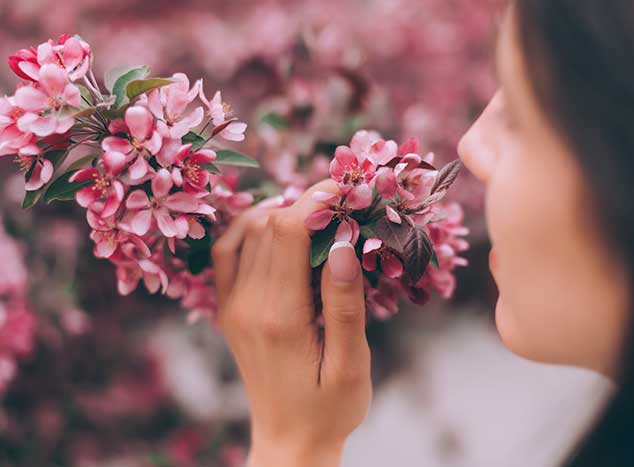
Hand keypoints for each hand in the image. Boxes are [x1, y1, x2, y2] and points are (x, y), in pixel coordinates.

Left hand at [213, 179, 371, 466]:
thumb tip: (343, 245)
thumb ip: (345, 305)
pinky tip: (271, 221)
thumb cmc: (330, 407)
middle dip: (307, 201)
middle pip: (270, 226)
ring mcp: (233, 307)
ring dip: (282, 211)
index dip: (318, 199)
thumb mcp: (351, 364)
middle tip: (342, 197)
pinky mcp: (229, 310)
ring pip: (248, 233)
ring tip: (318, 210)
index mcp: (281, 317)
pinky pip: (227, 253)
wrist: (289, 441)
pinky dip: (246, 228)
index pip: (291, 232)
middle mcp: (248, 305)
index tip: (347, 187)